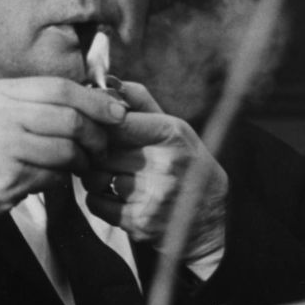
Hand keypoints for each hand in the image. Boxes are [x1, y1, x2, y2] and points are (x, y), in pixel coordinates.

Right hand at [0, 77, 129, 225]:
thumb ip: (29, 104)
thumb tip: (84, 101)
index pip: (58, 88)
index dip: (94, 100)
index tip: (116, 111)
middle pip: (69, 117)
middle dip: (96, 133)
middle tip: (102, 146)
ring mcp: (2, 147)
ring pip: (66, 148)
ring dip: (82, 160)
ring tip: (81, 166)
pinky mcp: (7, 179)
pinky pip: (52, 176)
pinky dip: (62, 179)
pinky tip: (55, 180)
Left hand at [83, 81, 226, 258]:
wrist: (210, 222)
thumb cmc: (187, 167)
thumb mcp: (175, 130)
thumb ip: (142, 104)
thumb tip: (110, 81)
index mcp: (171, 134)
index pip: (116, 120)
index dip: (100, 125)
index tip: (100, 129)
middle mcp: (164, 164)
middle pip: (102, 150)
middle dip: (97, 153)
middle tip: (104, 156)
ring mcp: (153, 196)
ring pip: (94, 177)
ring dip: (95, 177)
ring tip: (110, 176)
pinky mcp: (140, 222)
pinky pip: (95, 203)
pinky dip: (98, 200)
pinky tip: (115, 198)